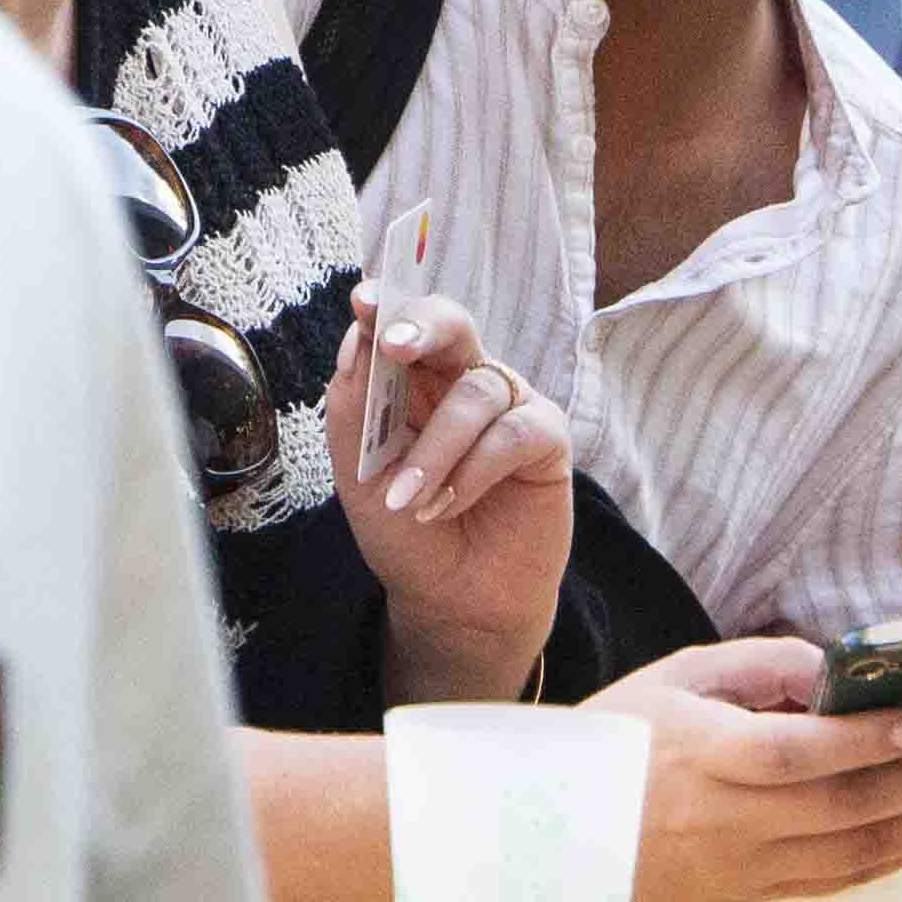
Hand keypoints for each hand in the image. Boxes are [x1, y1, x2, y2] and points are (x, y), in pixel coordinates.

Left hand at [327, 286, 572, 693]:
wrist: (451, 600)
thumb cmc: (405, 532)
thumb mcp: (359, 475)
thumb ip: (354, 409)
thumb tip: (357, 341)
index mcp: (412, 380)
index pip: (401, 326)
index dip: (385, 305)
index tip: (362, 301)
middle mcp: (463, 380)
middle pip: (453, 324)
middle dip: (423, 326)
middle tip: (394, 345)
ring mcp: (508, 406)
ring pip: (476, 392)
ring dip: (435, 450)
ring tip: (409, 501)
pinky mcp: (547, 439)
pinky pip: (513, 433)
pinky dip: (473, 470)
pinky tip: (448, 506)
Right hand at [590, 636, 901, 901]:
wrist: (555, 833)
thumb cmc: (622, 738)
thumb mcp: (678, 675)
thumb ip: (763, 665)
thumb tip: (846, 672)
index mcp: (701, 756)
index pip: (796, 756)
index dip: (869, 743)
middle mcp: (730, 821)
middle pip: (852, 809)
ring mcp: (748, 867)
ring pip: (865, 853)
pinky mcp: (758, 892)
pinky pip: (850, 877)